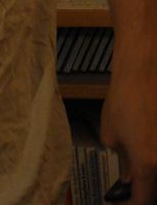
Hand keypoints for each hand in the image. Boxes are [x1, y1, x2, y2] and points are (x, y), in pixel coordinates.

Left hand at [100, 61, 156, 204]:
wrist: (143, 72)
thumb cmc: (124, 99)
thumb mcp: (111, 134)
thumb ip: (122, 162)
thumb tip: (129, 177)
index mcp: (147, 165)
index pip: (143, 201)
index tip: (123, 203)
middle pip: (155, 189)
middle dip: (143, 192)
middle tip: (130, 191)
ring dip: (150, 177)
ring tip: (137, 171)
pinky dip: (154, 159)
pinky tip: (145, 149)